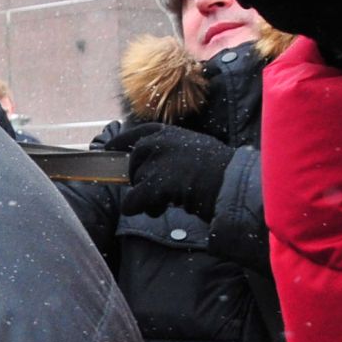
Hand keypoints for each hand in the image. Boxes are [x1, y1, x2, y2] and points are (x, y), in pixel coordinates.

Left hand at [108, 123, 234, 219]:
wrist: (233, 182)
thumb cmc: (220, 169)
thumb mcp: (193, 147)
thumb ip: (171, 150)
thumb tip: (152, 161)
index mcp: (167, 132)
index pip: (134, 135)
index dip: (119, 143)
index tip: (109, 150)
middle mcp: (156, 143)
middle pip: (132, 165)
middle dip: (141, 180)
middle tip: (160, 191)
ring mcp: (155, 161)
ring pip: (135, 185)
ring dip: (148, 197)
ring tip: (170, 200)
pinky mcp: (154, 183)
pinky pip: (133, 201)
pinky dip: (139, 208)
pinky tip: (157, 209)